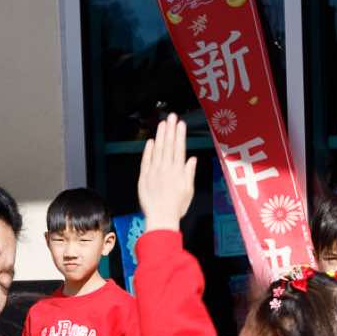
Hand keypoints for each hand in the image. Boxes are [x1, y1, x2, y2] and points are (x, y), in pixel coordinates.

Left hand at [137, 114, 196, 233]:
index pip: (179, 148)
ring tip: (162, 124)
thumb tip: (192, 159)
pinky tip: (151, 141)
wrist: (161, 218)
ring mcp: (154, 172)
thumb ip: (189, 173)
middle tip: (171, 116)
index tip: (180, 124)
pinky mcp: (144, 178)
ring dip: (160, 136)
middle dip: (170, 130)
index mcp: (178, 171)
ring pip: (158, 150)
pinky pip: (146, 161)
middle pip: (169, 145)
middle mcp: (166, 169)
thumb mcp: (188, 191)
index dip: (180, 135)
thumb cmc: (176, 207)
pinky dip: (148, 150)